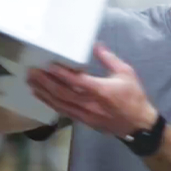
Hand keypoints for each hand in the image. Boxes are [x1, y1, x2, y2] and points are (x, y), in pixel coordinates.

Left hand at [26, 44, 156, 137]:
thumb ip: (109, 59)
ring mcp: (85, 115)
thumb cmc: (134, 96)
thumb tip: (95, 45)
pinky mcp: (84, 122)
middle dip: (45, 83)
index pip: (76, 81)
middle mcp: (90, 104)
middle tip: (32, 73)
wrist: (138, 124)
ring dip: (45, 94)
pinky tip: (44, 97)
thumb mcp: (126, 73)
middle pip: (63, 93)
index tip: (47, 66)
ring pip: (60, 104)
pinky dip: (52, 104)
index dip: (60, 74)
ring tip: (32, 84)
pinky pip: (64, 112)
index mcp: (101, 90)